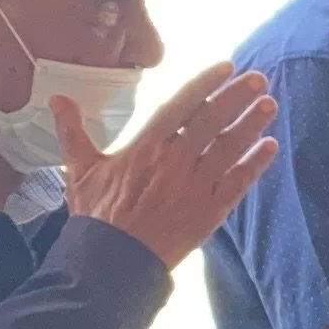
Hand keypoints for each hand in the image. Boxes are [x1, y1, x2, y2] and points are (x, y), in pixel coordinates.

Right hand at [59, 63, 279, 266]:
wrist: (112, 261)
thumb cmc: (96, 215)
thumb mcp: (80, 169)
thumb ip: (73, 130)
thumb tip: (58, 98)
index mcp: (146, 147)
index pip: (182, 106)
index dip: (205, 84)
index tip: (226, 67)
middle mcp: (175, 162)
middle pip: (212, 122)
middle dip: (237, 98)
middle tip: (259, 79)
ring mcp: (195, 186)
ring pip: (229, 148)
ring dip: (252, 125)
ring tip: (270, 105)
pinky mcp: (210, 211)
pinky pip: (238, 183)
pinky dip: (256, 164)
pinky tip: (270, 147)